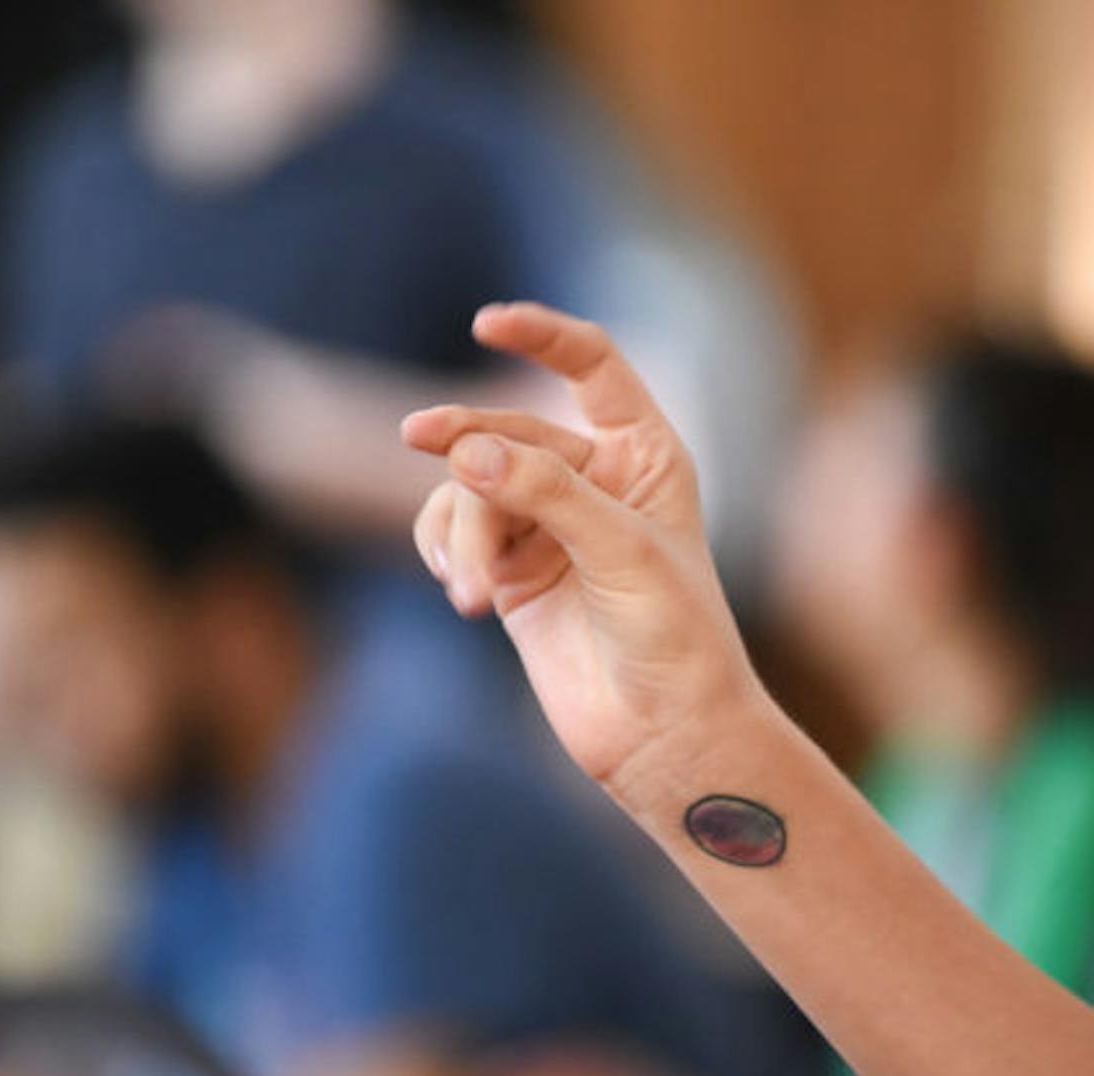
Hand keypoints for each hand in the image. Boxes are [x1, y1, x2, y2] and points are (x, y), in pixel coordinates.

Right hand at [403, 303, 764, 794]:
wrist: (664, 734)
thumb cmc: (675, 636)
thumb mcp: (621, 551)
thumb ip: (546, 493)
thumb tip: (465, 451)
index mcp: (644, 455)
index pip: (593, 366)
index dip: (542, 336)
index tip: (487, 323)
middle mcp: (595, 481)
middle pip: (511, 431)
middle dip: (468, 439)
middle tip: (418, 436)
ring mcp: (548, 526)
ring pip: (473, 489)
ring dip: (461, 531)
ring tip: (469, 590)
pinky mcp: (512, 573)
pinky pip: (454, 533)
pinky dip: (445, 553)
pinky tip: (460, 592)